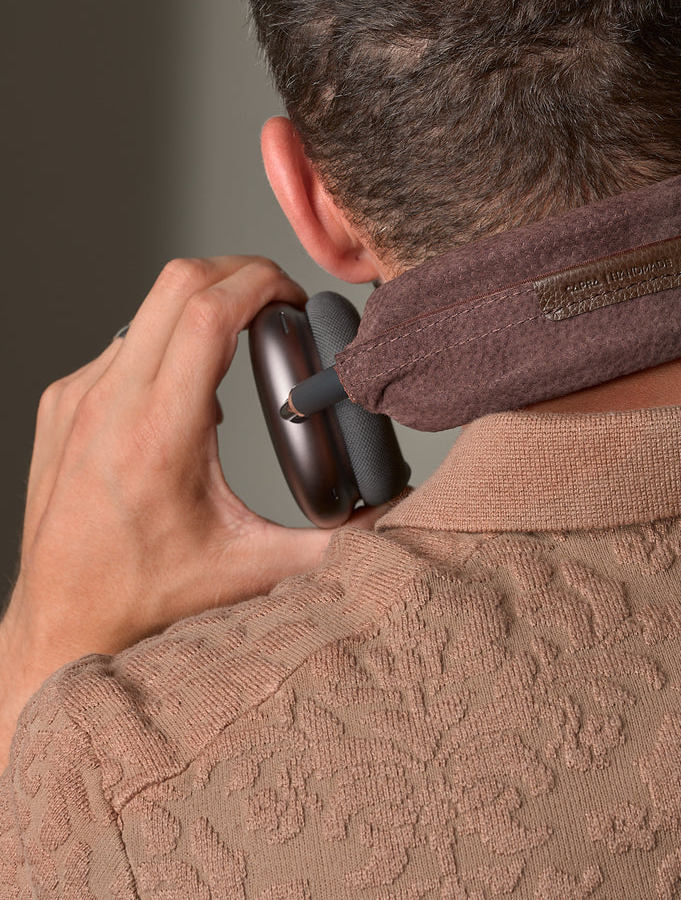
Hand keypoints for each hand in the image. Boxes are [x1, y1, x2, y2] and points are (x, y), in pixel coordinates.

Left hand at [0, 256, 386, 743]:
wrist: (62, 626)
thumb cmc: (146, 601)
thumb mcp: (254, 571)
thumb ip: (335, 545)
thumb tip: (401, 520)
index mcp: (157, 433)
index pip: (206, 313)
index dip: (259, 283)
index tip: (293, 296)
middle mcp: (107, 404)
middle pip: (174, 284)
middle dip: (236, 273)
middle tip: (277, 299)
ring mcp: (75, 399)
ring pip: (144, 310)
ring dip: (199, 310)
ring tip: (242, 344)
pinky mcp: (59, 406)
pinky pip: (120, 346)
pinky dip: (163, 346)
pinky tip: (190, 391)